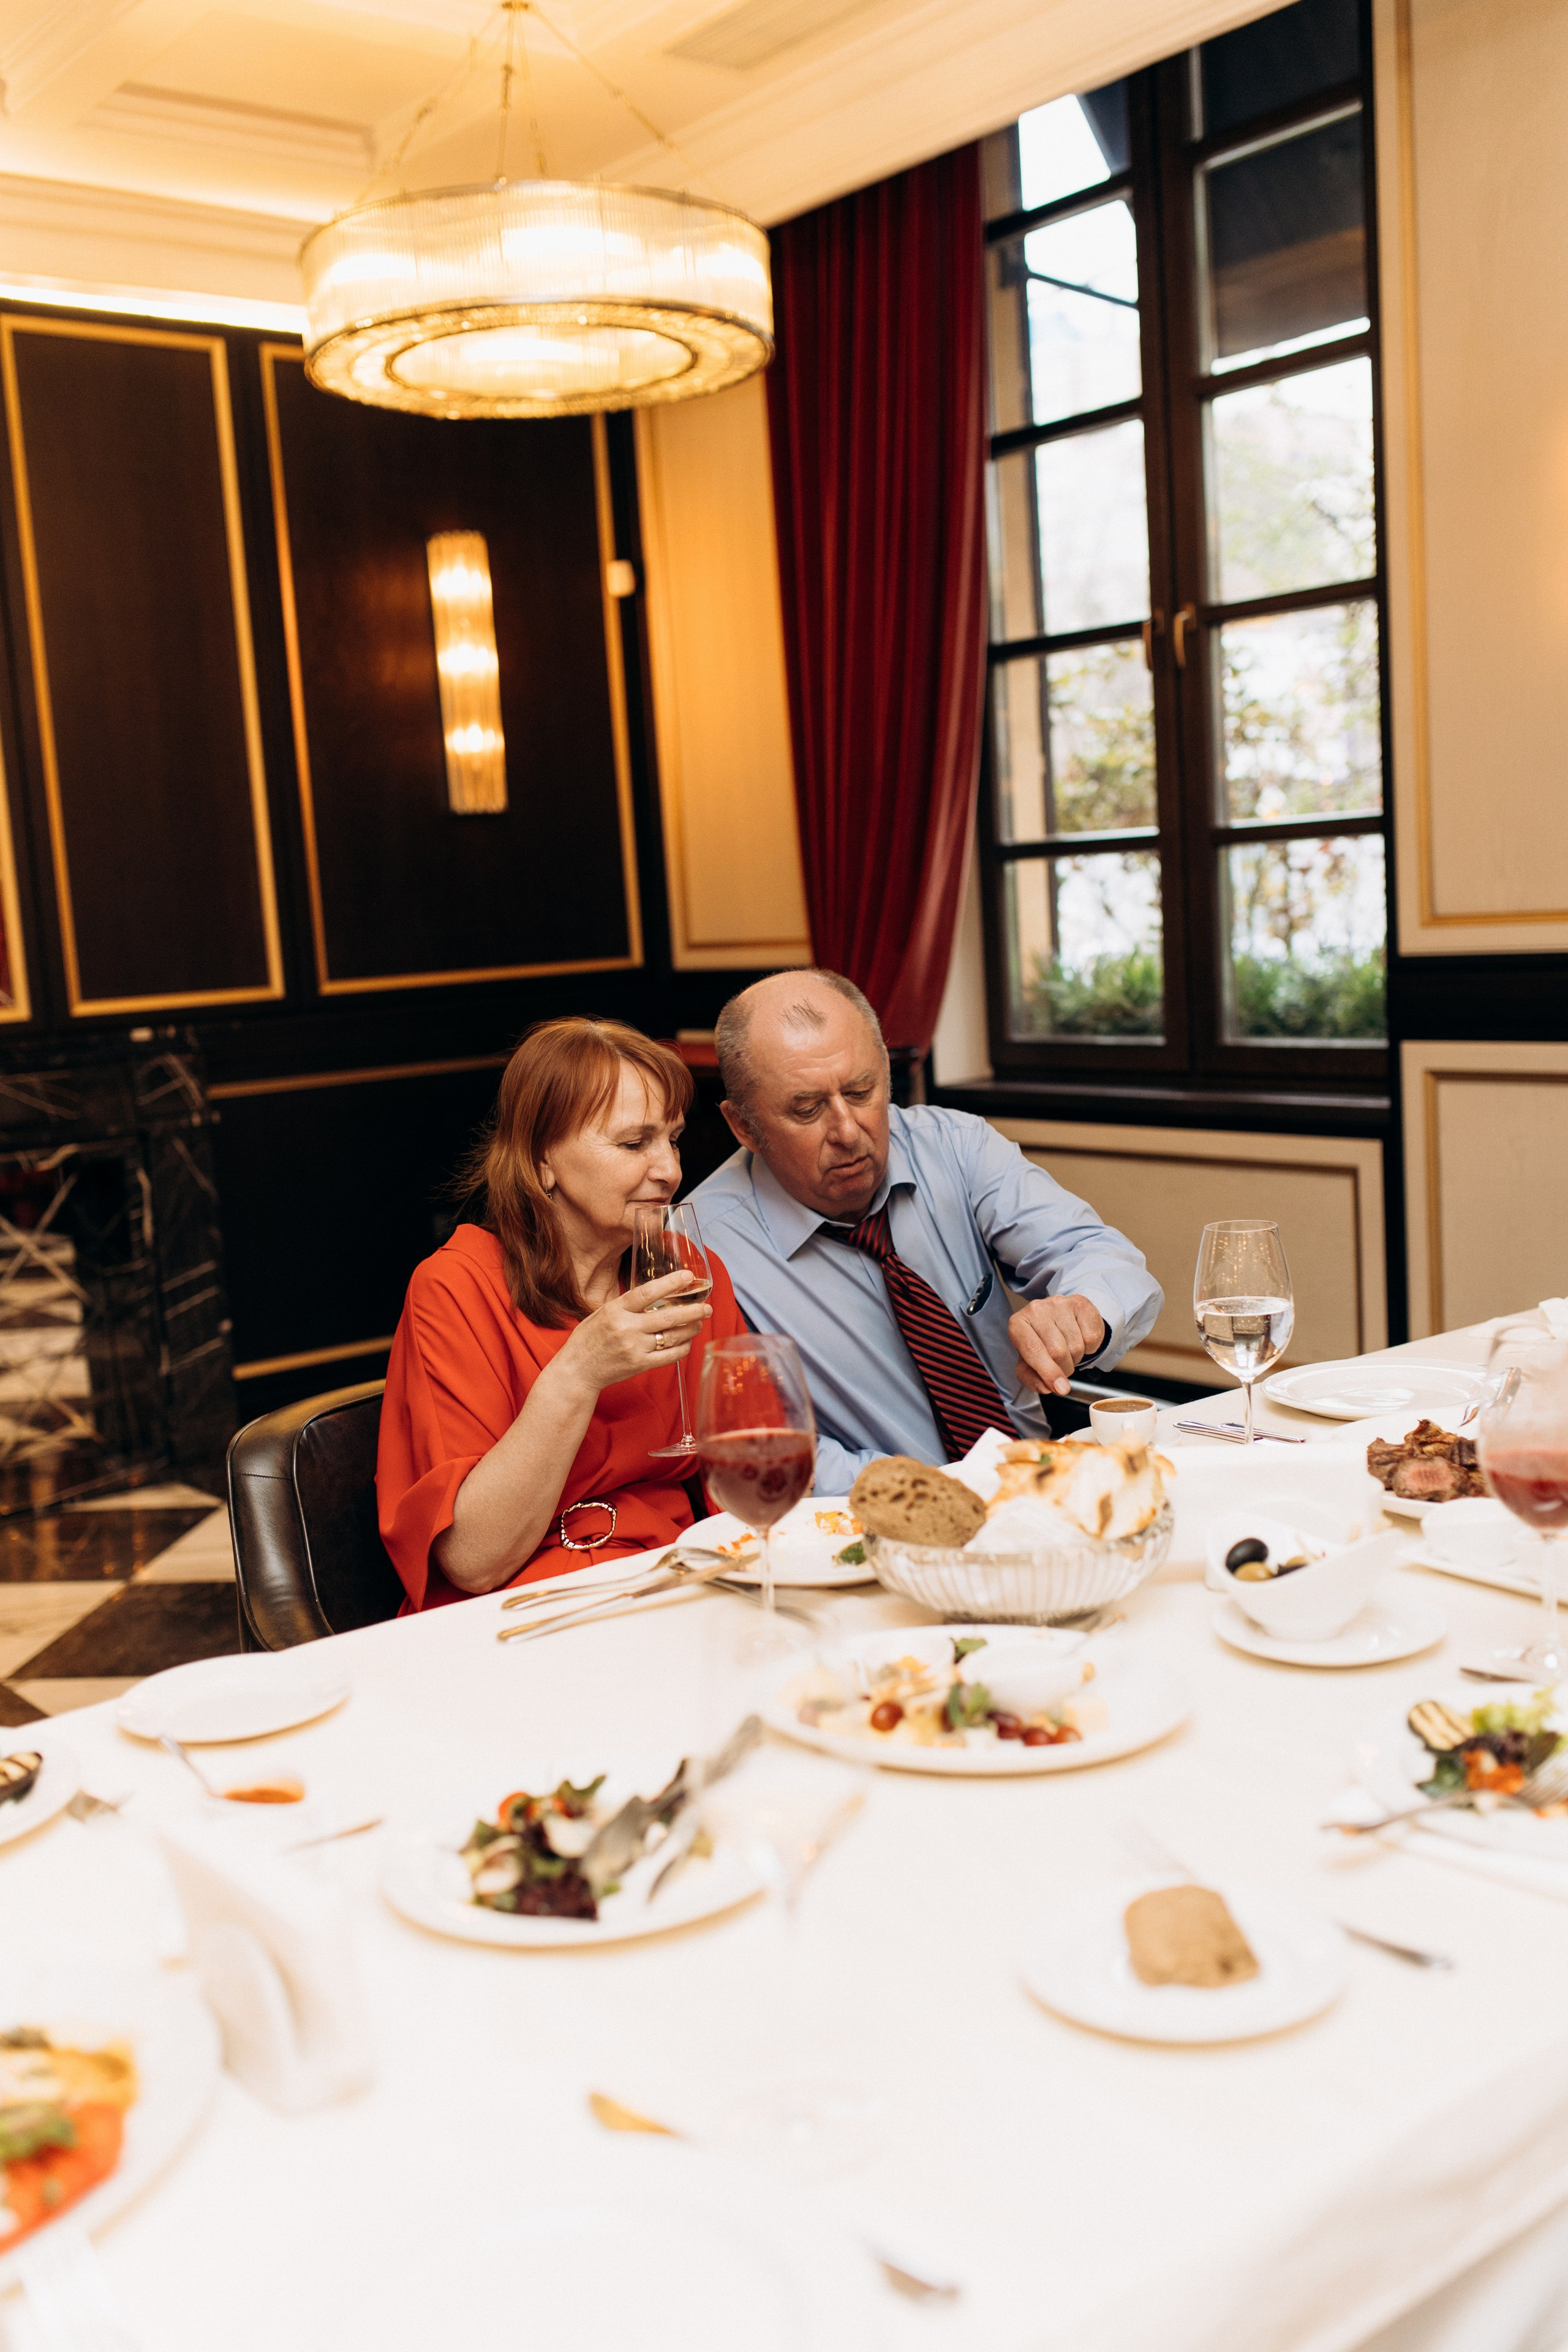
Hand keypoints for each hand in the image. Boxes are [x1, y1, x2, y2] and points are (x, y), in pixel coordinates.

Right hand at [556, 1270, 710, 1399]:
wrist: (576, 1370)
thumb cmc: (588, 1339)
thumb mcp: (602, 1313)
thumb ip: (626, 1306)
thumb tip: (655, 1294)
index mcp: (616, 1310)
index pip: (647, 1292)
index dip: (670, 1282)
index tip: (687, 1276)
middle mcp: (627, 1328)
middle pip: (668, 1316)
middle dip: (693, 1310)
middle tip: (707, 1307)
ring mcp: (634, 1348)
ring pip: (672, 1336)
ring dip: (691, 1329)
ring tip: (699, 1322)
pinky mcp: (639, 1365)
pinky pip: (669, 1356)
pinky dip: (682, 1348)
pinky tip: (687, 1342)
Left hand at [1009, 1294, 1104, 1397]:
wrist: (1060, 1320)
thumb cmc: (1041, 1343)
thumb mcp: (1029, 1364)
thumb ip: (1032, 1379)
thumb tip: (1047, 1387)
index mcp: (1018, 1324)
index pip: (1032, 1350)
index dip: (1048, 1372)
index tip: (1060, 1388)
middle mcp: (1036, 1309)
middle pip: (1057, 1351)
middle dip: (1064, 1368)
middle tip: (1062, 1366)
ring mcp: (1059, 1304)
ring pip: (1076, 1345)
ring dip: (1076, 1358)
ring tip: (1069, 1350)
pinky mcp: (1080, 1303)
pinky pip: (1092, 1337)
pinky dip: (1090, 1348)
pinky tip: (1081, 1339)